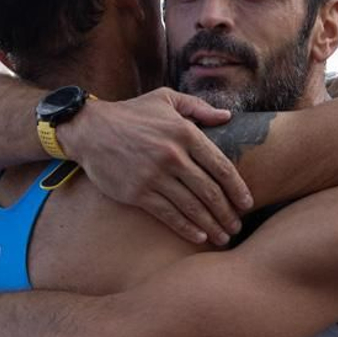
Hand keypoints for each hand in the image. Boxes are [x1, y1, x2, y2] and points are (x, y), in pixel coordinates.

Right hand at [62, 88, 251, 245]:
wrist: (90, 130)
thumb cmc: (131, 113)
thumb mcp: (165, 99)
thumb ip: (198, 108)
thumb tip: (227, 117)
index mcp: (185, 133)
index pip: (221, 166)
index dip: (238, 188)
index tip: (247, 203)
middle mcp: (173, 156)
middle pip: (210, 191)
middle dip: (228, 212)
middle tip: (238, 225)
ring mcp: (155, 176)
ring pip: (192, 207)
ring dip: (212, 225)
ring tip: (224, 236)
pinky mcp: (138, 193)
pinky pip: (169, 215)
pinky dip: (187, 228)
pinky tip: (199, 237)